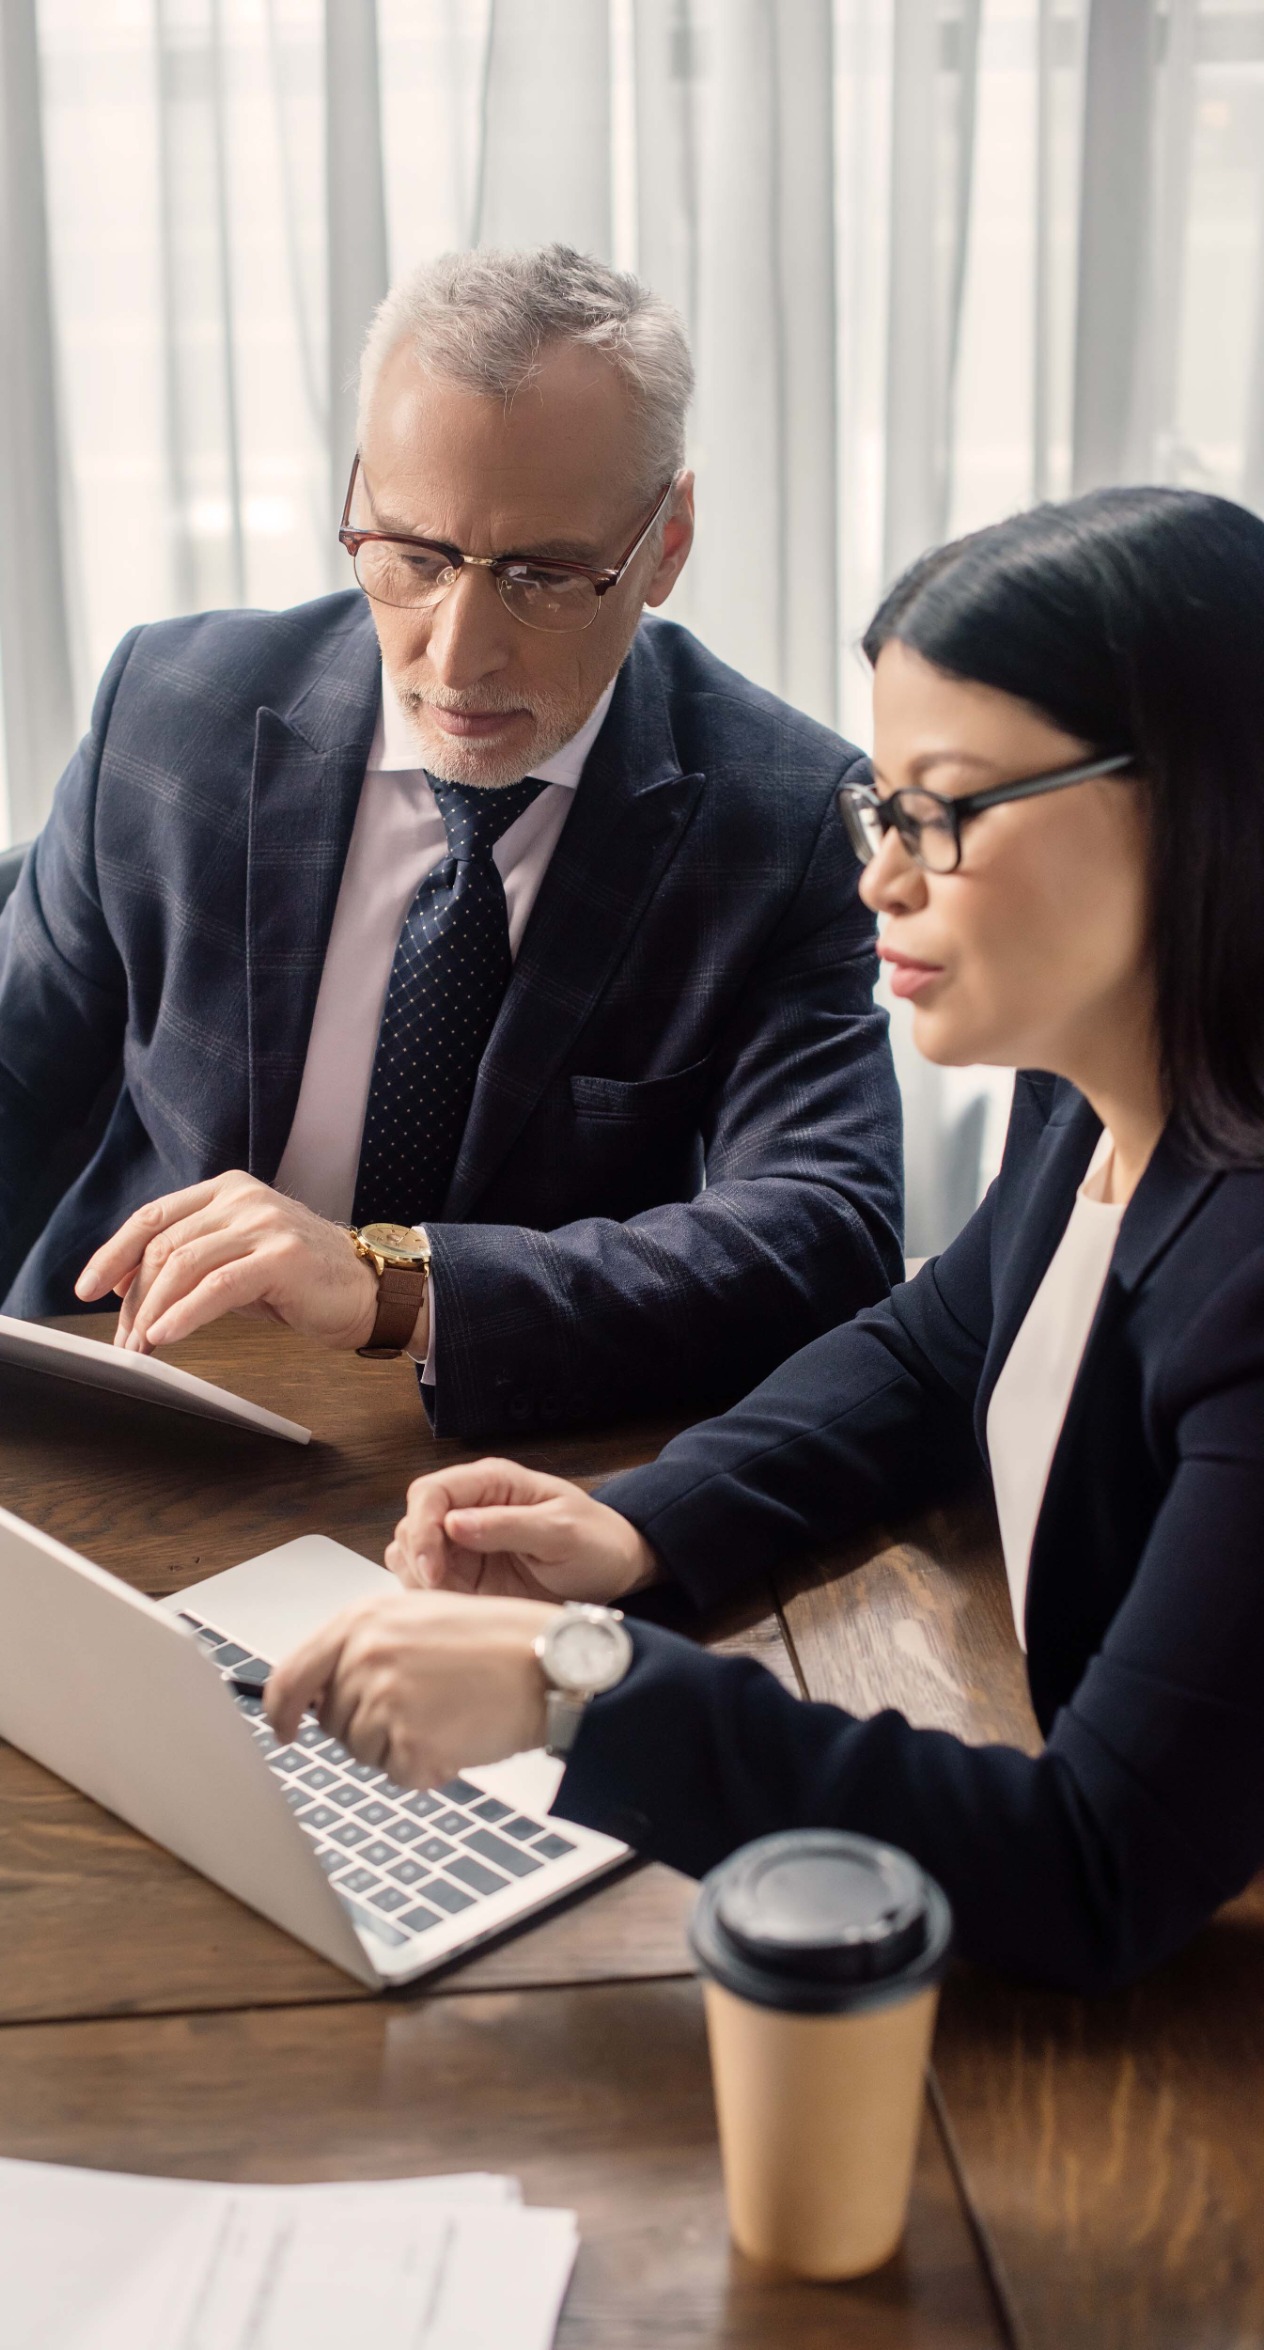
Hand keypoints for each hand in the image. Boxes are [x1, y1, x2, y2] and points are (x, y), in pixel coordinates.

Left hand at [74, 1173, 418, 1355]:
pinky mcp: (282, 1257)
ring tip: (141, 1348)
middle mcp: (242, 1198)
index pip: (152, 1217)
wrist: (372, 1291)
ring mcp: (264, 1223)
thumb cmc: (304, 1281)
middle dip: (133, 1298)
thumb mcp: (239, 1261)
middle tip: (123, 1340)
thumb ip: (192, 1262)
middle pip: (163, 1245)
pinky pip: (217, 1286)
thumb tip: (127, 1287)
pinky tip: (166, 1336)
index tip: (87, 1289)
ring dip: (152, 1312)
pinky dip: (184, 1314)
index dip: (112, 1253)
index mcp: (227, 1191)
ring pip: (183, 1265)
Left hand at [265, 1587, 556, 1786]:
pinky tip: (457, 1734)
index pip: (290, 1676)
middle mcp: (365, 1656)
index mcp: (362, 1620)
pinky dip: (425, 1766)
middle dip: (366, 1725)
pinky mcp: (408, 1741)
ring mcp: (384, 1700)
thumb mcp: (418, 1617)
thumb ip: (361, 1645)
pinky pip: (397, 1774)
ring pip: (362, 1751)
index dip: (279, 1711)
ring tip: (445, 1713)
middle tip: (421, 1705)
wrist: (547, 1664)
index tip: (283, 1730)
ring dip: (398, 1745)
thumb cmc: (494, 1640)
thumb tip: (315, 1691)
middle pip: (331, 1721)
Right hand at [385, 1457, 659, 1602]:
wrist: (616, 1573)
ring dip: (419, 1579)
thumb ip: (508, 1525)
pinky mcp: (465, 1575)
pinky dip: (428, 1598)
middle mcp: (470, 1508)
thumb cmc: (597, 1542)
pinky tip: (456, 1609)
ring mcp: (464, 1544)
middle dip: (418, 1558)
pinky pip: (424, 1582)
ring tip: (453, 1601)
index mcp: (492, 1483)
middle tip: (443, 1591)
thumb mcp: (562, 1532)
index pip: (430, 1491)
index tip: (433, 1569)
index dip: (422, 1527)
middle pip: (412, 1522)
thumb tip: (453, 1524)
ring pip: (409, 1553)